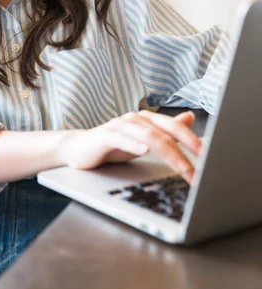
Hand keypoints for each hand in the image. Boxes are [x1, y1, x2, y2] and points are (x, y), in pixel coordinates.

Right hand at [59, 110, 199, 183]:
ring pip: (148, 136)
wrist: (77, 150)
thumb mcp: (143, 141)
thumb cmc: (112, 146)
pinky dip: (133, 143)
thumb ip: (165, 131)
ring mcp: (118, 125)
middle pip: (164, 133)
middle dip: (184, 152)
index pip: (174, 127)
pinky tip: (144, 150)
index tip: (209, 156)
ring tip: (182, 168)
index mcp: (147, 119)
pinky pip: (121, 138)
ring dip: (168, 153)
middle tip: (198, 171)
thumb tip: (190, 117)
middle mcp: (134, 119)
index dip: (192, 140)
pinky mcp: (103, 136)